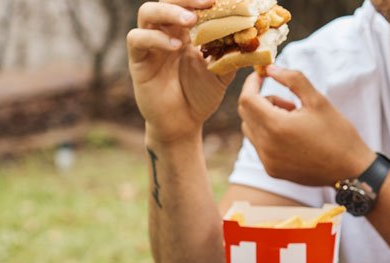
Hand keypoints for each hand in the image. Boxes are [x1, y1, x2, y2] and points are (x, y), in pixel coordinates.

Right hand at [127, 0, 233, 144]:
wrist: (184, 123)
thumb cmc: (201, 95)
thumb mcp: (222, 73)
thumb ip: (233, 55)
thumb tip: (251, 39)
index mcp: (186, 31)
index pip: (189, 5)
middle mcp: (166, 32)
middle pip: (167, 0)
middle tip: (207, 3)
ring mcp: (150, 44)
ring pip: (148, 12)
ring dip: (169, 11)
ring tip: (190, 20)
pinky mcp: (138, 60)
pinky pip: (138, 39)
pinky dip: (156, 38)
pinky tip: (175, 46)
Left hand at [238, 67, 374, 185]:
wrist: (351, 170)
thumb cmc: (338, 133)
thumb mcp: (318, 100)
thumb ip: (292, 79)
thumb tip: (270, 68)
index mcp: (277, 127)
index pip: (247, 99)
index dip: (251, 83)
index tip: (261, 75)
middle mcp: (267, 146)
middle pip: (245, 113)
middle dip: (260, 99)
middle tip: (287, 101)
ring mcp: (268, 161)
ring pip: (250, 129)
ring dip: (264, 117)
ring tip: (293, 119)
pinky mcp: (272, 170)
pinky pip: (259, 145)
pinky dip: (268, 134)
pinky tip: (293, 136)